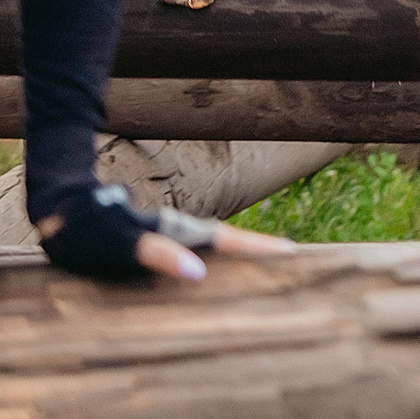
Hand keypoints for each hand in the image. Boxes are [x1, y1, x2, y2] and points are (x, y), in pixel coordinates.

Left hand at [39, 183, 295, 280]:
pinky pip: (193, 254)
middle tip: (292, 263)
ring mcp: (169, 236)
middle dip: (259, 252)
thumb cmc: (91, 228)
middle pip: (230, 242)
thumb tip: (198, 272)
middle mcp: (180, 231)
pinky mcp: (154, 244)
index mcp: (180, 230)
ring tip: (262, 272)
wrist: (62, 208)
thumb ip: (161, 256)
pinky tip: (210, 276)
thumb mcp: (125, 243)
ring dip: (239, 258)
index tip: (293, 253)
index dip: (260, 248)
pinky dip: (212, 263)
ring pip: (213, 247)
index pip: (231, 240)